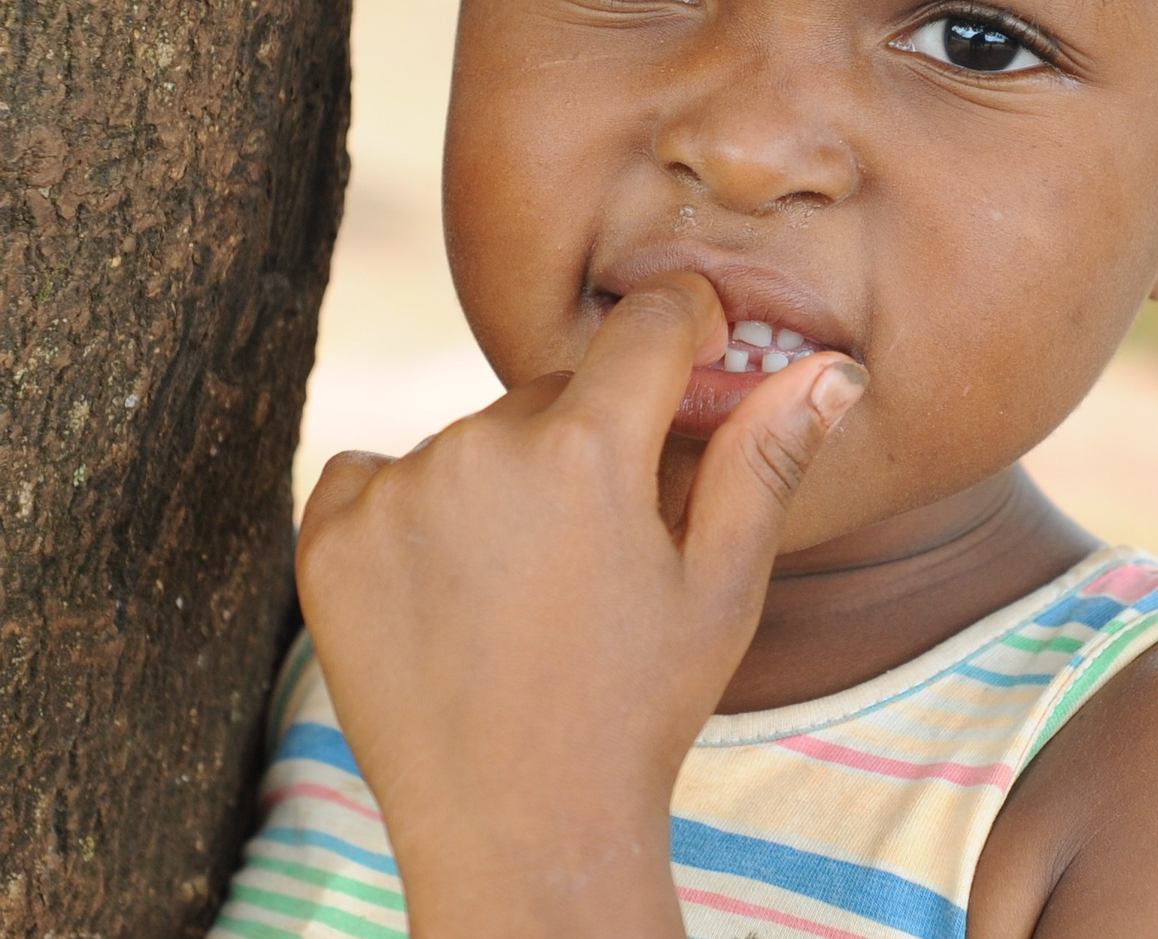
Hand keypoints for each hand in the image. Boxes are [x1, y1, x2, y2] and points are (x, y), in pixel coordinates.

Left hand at [296, 271, 866, 937]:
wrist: (519, 832)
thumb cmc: (637, 711)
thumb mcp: (721, 587)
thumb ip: (765, 459)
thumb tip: (827, 367)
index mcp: (589, 450)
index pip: (648, 326)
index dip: (684, 331)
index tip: (692, 358)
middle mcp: (481, 449)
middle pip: (553, 395)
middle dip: (586, 443)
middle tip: (598, 550)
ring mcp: (395, 493)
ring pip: (468, 441)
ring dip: (498, 484)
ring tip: (522, 593)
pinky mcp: (329, 539)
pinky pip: (371, 475)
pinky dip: (403, 512)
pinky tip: (443, 591)